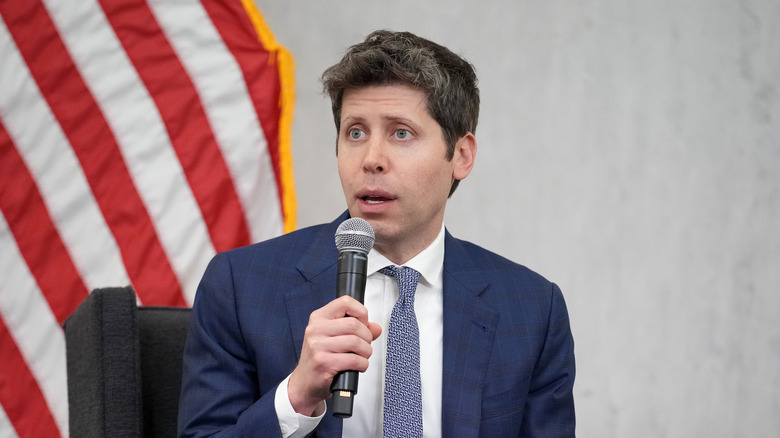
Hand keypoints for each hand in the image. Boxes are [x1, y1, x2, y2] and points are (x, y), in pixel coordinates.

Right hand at [287, 295, 381, 415]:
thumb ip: (358, 330)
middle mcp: (315, 329)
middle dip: (366, 337)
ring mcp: (318, 346)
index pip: (345, 302)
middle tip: (364, 345)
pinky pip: (354, 359)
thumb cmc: (321, 359)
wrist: (305, 383)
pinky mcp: (323, 363)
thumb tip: (376, 328)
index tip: (363, 324)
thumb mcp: (335, 338)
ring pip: (355, 342)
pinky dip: (362, 364)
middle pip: (354, 324)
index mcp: (319, 318)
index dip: (361, 312)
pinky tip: (358, 366)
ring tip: (361, 357)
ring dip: (366, 352)